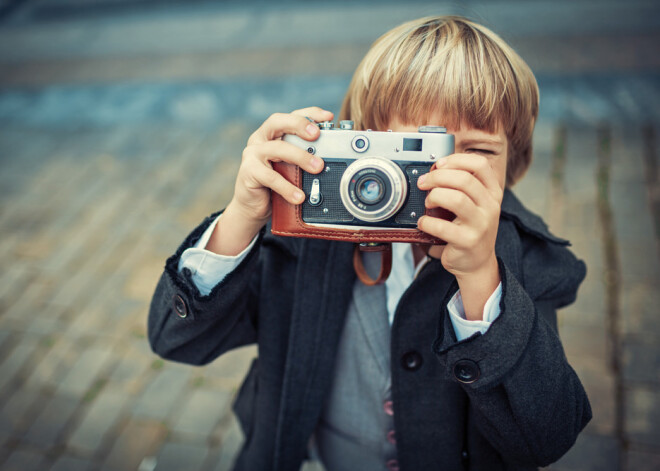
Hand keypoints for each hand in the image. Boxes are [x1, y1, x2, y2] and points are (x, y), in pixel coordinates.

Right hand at [206, 107, 332, 255]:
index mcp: (273, 134)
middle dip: (299, 125)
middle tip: (317, 135)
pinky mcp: (248, 172)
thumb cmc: (275, 184)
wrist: (254, 207)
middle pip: (278, 122)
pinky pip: (270, 177)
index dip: (309, 114)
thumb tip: (332, 158)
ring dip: (300, 156)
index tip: (328, 117)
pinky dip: (287, 187)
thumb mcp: (292, 169)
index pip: (291, 116)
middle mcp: (260, 139)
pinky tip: (299, 196)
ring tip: (318, 167)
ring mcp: (252, 154)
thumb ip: (304, 158)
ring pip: (277, 148)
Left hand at [416, 153, 502, 318]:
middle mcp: (491, 206)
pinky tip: (423, 223)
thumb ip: (462, 186)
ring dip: (434, 196)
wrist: (477, 263)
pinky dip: (427, 222)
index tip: (439, 164)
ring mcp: (481, 224)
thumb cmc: (470, 228)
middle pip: (464, 179)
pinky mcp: (468, 241)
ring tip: (427, 203)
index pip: (479, 164)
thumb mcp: (475, 204)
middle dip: (437, 177)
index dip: (456, 160)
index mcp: (492, 192)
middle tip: (423, 183)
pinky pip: (443, 227)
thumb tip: (435, 169)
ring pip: (456, 199)